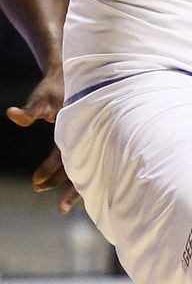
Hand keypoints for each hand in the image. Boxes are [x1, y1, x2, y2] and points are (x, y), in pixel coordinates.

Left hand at [7, 70, 78, 210]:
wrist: (76, 73)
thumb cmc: (55, 87)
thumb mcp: (40, 99)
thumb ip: (28, 111)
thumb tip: (11, 114)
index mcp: (74, 132)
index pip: (63, 160)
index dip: (50, 174)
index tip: (35, 185)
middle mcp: (84, 139)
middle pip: (78, 169)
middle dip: (69, 189)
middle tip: (61, 209)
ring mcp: (88, 139)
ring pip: (84, 167)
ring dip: (75, 185)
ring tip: (66, 206)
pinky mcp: (87, 137)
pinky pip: (86, 160)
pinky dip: (81, 174)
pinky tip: (78, 184)